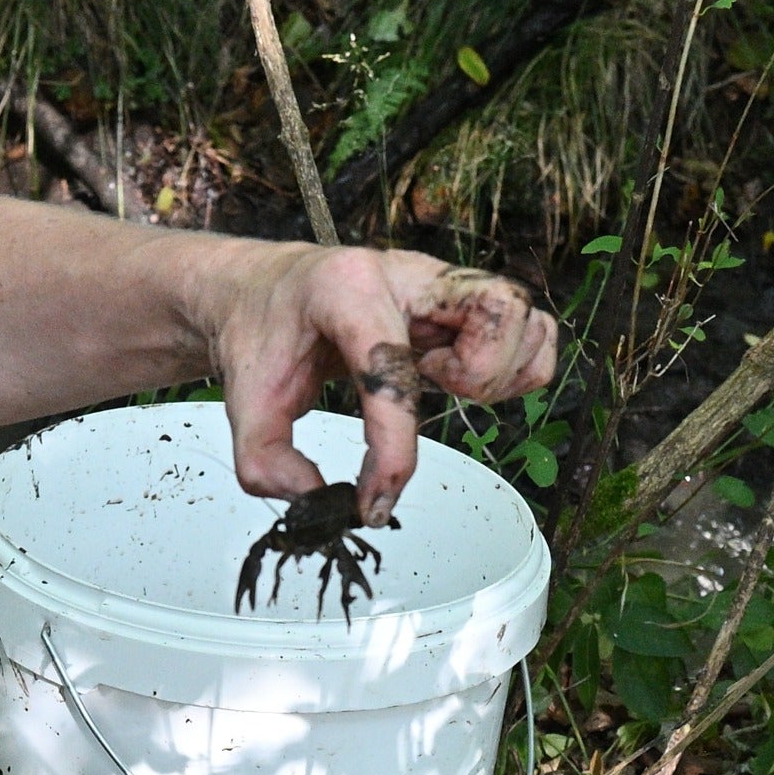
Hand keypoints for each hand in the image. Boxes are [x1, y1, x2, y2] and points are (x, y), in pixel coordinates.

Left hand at [211, 246, 557, 522]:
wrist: (263, 288)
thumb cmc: (262, 333)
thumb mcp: (242, 401)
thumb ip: (265, 461)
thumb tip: (317, 503)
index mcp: (345, 288)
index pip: (393, 368)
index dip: (391, 451)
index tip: (372, 502)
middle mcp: (406, 271)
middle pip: (498, 310)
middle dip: (478, 374)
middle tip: (433, 389)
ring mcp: (442, 281)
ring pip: (525, 318)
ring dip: (497, 371)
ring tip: (437, 379)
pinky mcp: (462, 299)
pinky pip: (530, 330)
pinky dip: (511, 367)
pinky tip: (454, 374)